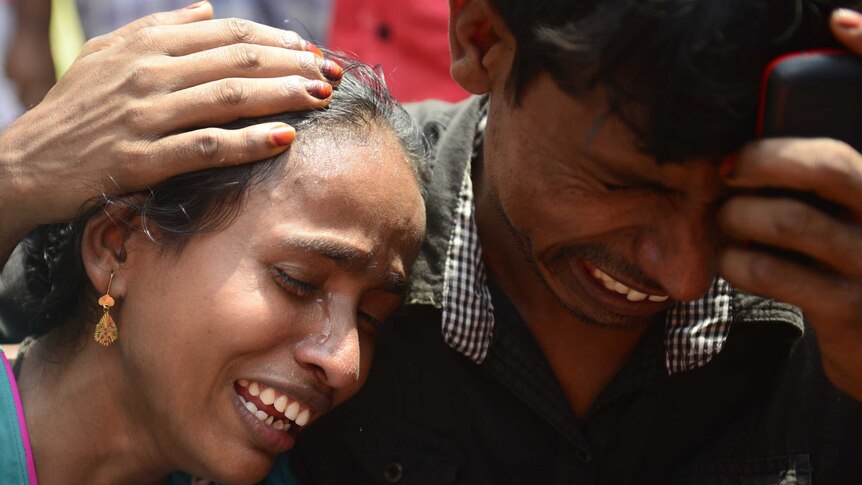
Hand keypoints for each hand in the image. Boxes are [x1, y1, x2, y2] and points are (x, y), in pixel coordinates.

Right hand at [0, 1, 338, 258]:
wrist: (28, 161)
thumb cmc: (75, 108)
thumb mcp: (107, 54)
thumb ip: (160, 27)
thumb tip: (206, 7)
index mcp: (147, 45)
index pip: (227, 34)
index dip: (275, 40)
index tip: (310, 52)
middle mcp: (149, 73)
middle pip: (237, 60)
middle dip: (291, 65)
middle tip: (329, 75)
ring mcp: (145, 116)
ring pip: (227, 97)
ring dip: (281, 95)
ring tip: (319, 97)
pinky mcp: (141, 158)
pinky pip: (205, 147)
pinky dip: (247, 142)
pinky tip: (284, 139)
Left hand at [717, 9, 861, 400]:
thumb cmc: (852, 258)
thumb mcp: (854, 205)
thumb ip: (828, 165)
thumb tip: (787, 103)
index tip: (839, 21)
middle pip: (828, 164)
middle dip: (763, 158)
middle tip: (730, 167)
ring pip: (790, 221)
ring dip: (739, 217)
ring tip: (729, 219)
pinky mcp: (852, 310)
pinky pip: (772, 272)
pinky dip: (736, 261)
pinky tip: (733, 259)